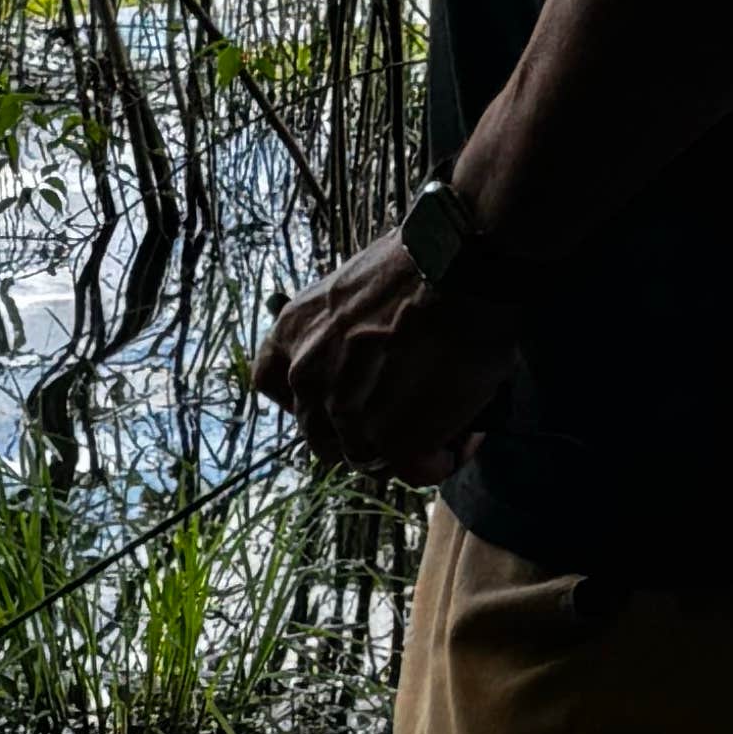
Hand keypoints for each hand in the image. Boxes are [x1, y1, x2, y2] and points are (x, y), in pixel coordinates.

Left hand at [252, 227, 523, 482]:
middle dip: (355, 431)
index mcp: (292, 332)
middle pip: (319, 433)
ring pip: (365, 456)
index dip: (306, 400)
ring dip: (397, 451)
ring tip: (438, 429)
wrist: (459, 267)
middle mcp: (307, 376)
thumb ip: (340, 334)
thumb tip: (364, 356)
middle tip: (398, 417)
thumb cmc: (421, 263)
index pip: (274, 384)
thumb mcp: (350, 288)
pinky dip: (437, 462)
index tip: (333, 399)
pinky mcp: (391, 439)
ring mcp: (345, 412)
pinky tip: (459, 442)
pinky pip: (413, 470)